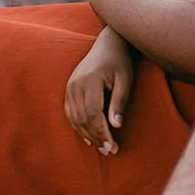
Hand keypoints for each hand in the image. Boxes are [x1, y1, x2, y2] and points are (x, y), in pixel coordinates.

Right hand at [64, 31, 133, 154]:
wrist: (108, 43)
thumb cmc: (120, 62)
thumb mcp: (125, 80)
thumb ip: (119, 102)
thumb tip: (116, 126)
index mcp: (90, 81)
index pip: (93, 114)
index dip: (102, 133)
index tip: (113, 146)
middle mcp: (75, 84)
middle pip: (83, 119)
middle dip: (96, 137)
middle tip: (109, 151)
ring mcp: (69, 86)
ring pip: (74, 118)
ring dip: (87, 134)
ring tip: (101, 147)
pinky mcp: (68, 88)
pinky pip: (70, 112)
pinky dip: (78, 126)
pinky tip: (89, 136)